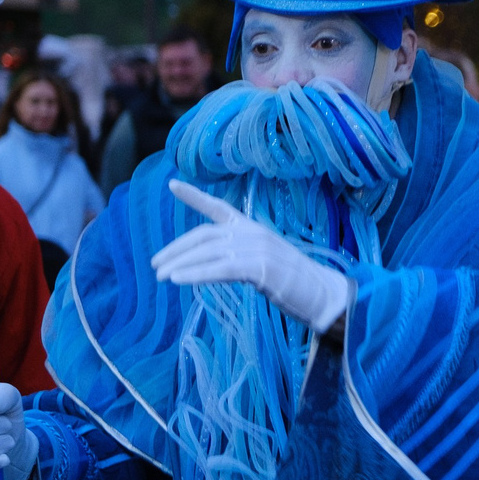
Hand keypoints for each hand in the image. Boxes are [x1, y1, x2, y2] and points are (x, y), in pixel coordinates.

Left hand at [152, 180, 353, 329]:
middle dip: (176, 249)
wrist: (324, 295)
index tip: (171, 185)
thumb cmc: (295, 283)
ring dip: (180, 264)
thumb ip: (239, 257)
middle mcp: (254, 233)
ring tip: (160, 277)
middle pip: (204, 235)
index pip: (219, 208)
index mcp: (253, 228)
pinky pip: (221, 269)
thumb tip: (211, 264)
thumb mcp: (263, 263)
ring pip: (209, 252)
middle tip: (154, 265)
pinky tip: (178, 280)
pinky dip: (197, 273)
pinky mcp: (262, 267)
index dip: (194, 196)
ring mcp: (259, 248)